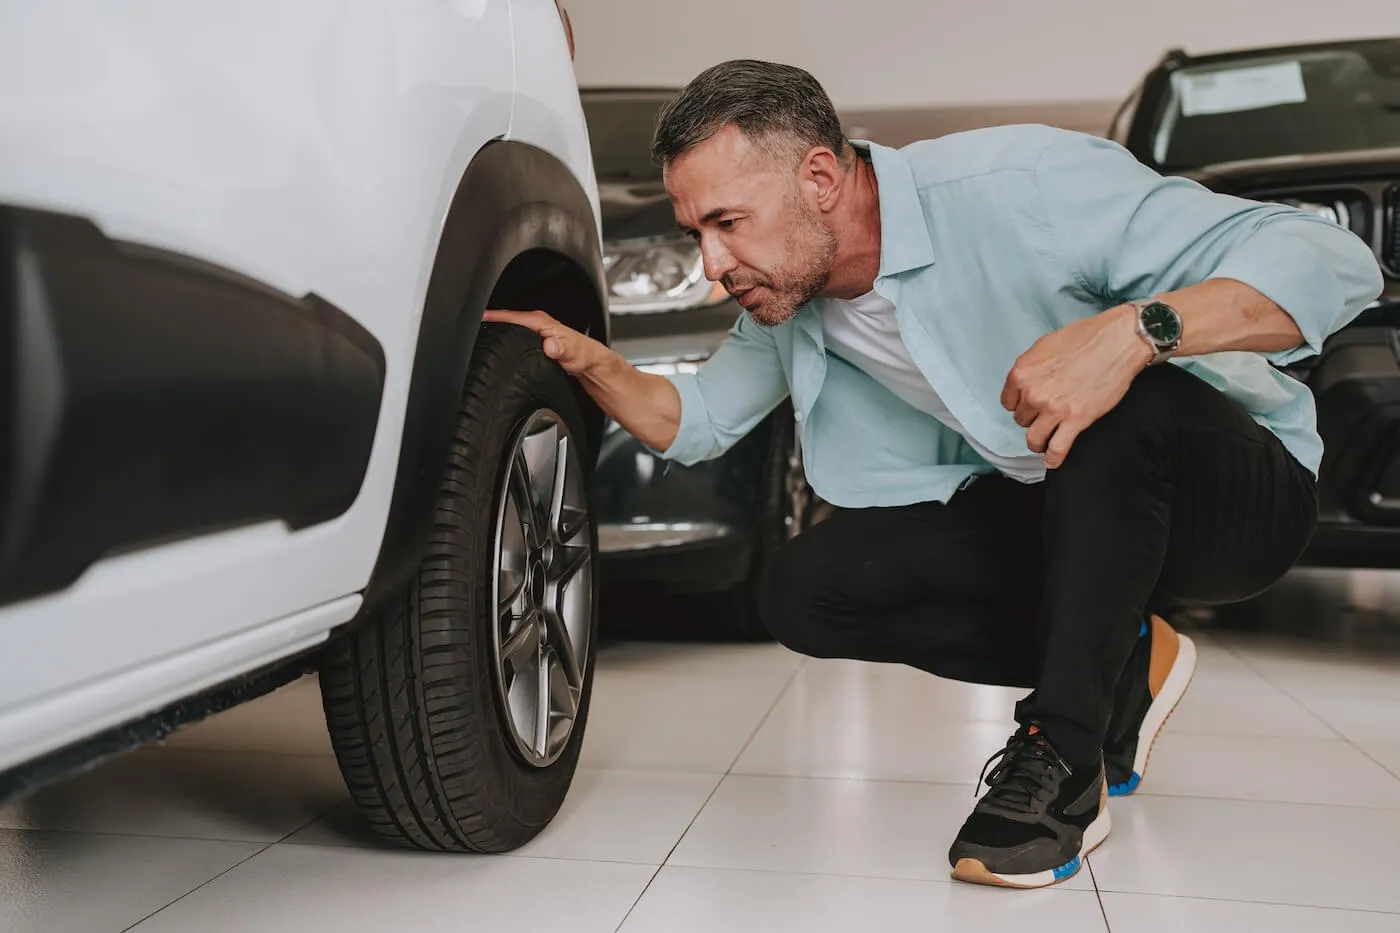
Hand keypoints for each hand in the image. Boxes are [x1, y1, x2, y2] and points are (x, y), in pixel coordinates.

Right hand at [482, 309, 604, 376]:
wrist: (591, 364)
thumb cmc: (583, 356)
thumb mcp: (573, 353)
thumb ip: (562, 348)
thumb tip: (550, 345)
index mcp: (540, 321)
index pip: (510, 316)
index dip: (492, 317)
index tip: (475, 318)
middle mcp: (535, 323)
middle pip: (504, 319)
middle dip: (486, 322)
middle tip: (467, 326)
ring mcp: (532, 331)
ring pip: (507, 328)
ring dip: (493, 330)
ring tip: (473, 335)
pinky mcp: (532, 340)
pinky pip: (511, 336)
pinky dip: (501, 338)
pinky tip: (494, 345)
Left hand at [1000, 305, 1153, 468]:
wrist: (1117, 340)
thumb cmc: (1086, 337)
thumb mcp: (1045, 345)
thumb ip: (1032, 367)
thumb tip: (1028, 381)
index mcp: (1022, 372)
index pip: (1008, 402)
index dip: (1020, 404)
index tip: (1029, 405)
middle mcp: (1033, 393)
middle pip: (1022, 419)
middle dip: (1033, 418)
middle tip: (1047, 413)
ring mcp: (1053, 409)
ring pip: (1034, 438)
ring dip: (1039, 441)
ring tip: (1045, 441)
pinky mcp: (1076, 420)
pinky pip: (1057, 449)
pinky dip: (1053, 458)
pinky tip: (1052, 460)